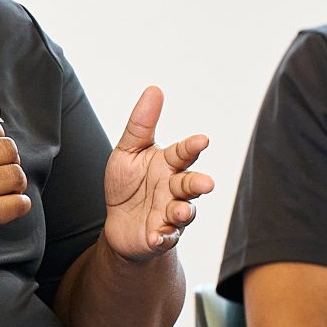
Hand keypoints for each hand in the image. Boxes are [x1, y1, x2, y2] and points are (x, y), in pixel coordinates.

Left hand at [101, 86, 212, 260]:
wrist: (120, 225)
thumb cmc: (128, 184)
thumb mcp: (128, 151)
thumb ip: (141, 124)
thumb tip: (154, 89)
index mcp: (168, 164)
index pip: (183, 153)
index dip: (192, 147)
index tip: (202, 140)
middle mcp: (174, 188)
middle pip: (190, 184)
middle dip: (198, 183)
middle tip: (206, 183)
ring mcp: (171, 213)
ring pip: (183, 212)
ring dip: (182, 212)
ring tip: (178, 212)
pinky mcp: (162, 236)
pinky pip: (165, 237)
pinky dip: (162, 237)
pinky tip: (157, 236)